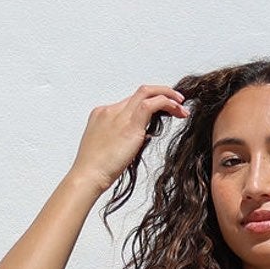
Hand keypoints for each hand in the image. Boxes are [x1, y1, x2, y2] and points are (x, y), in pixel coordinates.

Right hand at [70, 84, 188, 193]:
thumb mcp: (107, 149)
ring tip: (181, 107)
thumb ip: (122, 138)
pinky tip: (178, 111)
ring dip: (167, 96)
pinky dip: (167, 103)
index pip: (129, 102)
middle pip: (139, 93)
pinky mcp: (130, 124)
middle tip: (177, 103)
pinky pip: (152, 104)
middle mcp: (110, 110)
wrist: (88, 176)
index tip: (161, 112)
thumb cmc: (95, 170)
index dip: (148, 104)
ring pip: (147, 93)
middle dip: (161, 94)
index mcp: (101, 114)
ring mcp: (119, 115)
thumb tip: (140, 137)